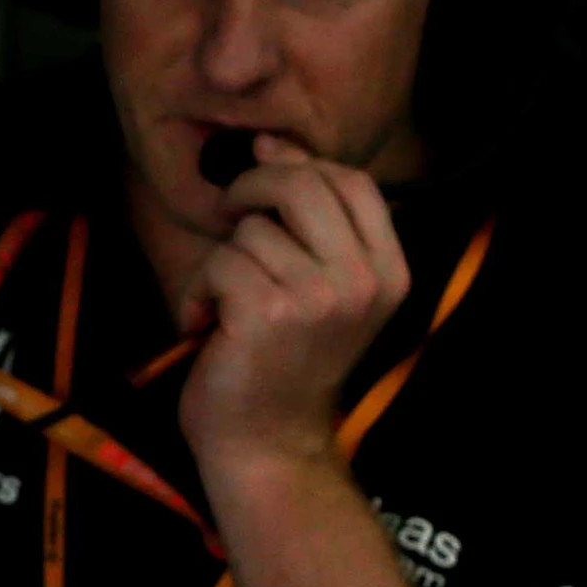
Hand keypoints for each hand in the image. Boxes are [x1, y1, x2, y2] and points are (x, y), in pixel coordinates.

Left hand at [171, 136, 410, 485]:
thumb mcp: (317, 285)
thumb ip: (305, 217)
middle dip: (249, 191)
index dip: (297, 167)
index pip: (352, 181)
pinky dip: (197, 292)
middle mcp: (364, 282)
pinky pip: (218, 262)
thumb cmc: (283, 360)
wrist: (269, 444)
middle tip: (227, 223)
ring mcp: (320, 298)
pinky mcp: (269, 313)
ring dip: (221, 261)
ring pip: (249, 228)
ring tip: (226, 305)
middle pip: (300, 184)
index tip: (260, 184)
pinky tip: (208, 327)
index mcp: (389, 271)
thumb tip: (270, 142)